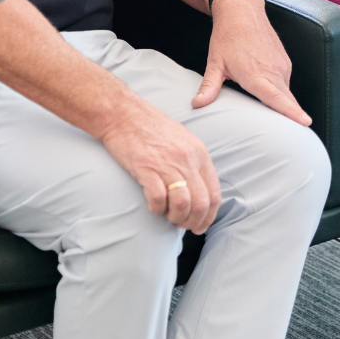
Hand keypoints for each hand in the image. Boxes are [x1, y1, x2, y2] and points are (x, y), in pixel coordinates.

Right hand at [100, 95, 221, 233]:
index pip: (214, 193)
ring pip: (182, 204)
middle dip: (193, 222)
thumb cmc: (152, 128)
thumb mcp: (183, 141)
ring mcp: (167, 163)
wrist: (124, 114)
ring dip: (175, 217)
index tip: (200, 225)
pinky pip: (157, 199)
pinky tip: (152, 205)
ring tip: (167, 215)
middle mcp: (187, 159)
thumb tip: (198, 193)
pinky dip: (156, 209)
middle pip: (201, 203)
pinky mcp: (146, 168)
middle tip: (182, 225)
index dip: (209, 216)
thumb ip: (193, 163)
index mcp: (199, 153)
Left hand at [192, 0, 311, 126]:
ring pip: (286, 92)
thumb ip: (209, 87)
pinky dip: (280, 91)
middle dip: (291, 117)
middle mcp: (273, 70)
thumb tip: (196, 105)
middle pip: (287, 100)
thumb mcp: (215, 62)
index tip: (305, 122)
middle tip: (292, 136)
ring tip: (273, 116)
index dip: (291, 112)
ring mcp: (282, 65)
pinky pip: (285, 82)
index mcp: (256, 74)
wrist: (242, 10)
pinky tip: (269, 92)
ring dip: (282, 104)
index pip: (277, 98)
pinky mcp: (285, 61)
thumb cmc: (227, 36)